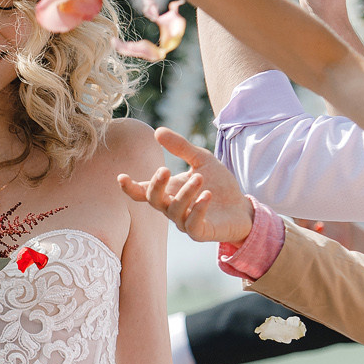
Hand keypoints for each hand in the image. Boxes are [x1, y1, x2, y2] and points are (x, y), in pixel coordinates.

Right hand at [119, 127, 256, 244]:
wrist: (242, 207)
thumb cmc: (219, 184)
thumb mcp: (201, 160)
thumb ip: (181, 147)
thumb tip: (157, 131)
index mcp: (168, 192)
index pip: (143, 192)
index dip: (130, 187)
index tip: (121, 177)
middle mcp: (172, 208)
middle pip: (154, 200)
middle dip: (156, 185)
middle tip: (165, 169)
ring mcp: (184, 222)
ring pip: (174, 210)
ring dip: (185, 193)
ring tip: (199, 178)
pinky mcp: (200, 233)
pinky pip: (192, 224)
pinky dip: (197, 209)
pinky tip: (207, 195)